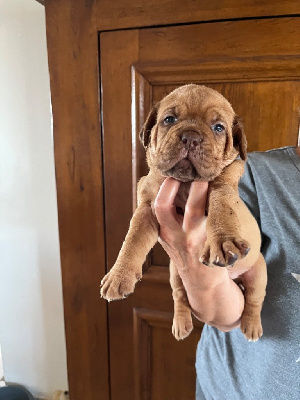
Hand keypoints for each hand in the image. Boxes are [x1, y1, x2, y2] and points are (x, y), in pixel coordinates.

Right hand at [154, 177, 243, 328]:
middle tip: (189, 171)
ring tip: (207, 177)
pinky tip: (224, 194)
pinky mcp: (210, 246)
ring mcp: (192, 242)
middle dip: (173, 186)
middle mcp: (175, 236)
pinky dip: (218, 206)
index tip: (172, 173)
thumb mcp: (170, 239)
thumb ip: (169, 218)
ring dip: (200, 190)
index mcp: (164, 233)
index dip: (164, 189)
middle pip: (166, 207)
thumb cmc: (187, 255)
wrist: (204, 285)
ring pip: (193, 210)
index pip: (158, 207)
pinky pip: (214, 220)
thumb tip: (172, 186)